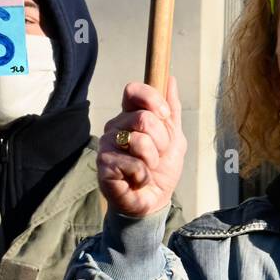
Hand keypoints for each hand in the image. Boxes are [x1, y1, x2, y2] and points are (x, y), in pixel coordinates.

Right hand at [97, 77, 186, 217]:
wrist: (152, 201)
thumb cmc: (161, 170)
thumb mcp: (175, 138)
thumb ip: (172, 110)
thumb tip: (171, 79)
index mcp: (130, 116)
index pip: (133, 91)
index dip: (152, 99)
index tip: (165, 115)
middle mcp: (115, 126)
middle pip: (144, 118)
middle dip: (162, 141)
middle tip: (158, 155)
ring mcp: (107, 145)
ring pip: (140, 141)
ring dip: (153, 160)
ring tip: (147, 169)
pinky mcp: (104, 165)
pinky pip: (133, 163)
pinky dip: (143, 175)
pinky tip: (137, 180)